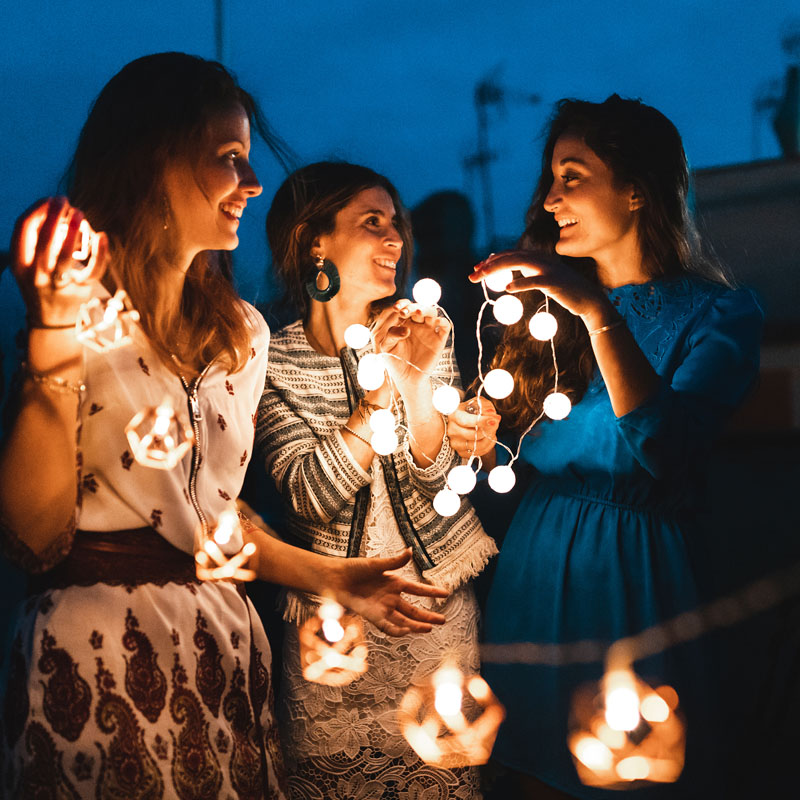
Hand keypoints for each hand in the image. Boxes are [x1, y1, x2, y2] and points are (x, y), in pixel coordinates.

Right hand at [11, 197, 108, 325]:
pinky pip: (92, 270)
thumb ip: (38, 240)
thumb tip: (60, 211)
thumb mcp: (29, 264)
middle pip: (43, 238)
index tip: (50, 199)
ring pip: (65, 255)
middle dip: (54, 213)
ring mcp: (58, 284)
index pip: (23, 228)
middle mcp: (36, 274)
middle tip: (65, 200)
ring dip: (73, 230)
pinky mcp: (81, 290)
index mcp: (20, 263)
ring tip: (80, 213)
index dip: (38, 209)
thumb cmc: (41, 282)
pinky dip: (100, 253)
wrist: (51, 320)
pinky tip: (102, 237)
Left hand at [330, 548, 448, 635]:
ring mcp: (382, 608)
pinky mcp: (372, 616)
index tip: (446, 593)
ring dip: (416, 625)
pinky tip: (408, 630)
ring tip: (430, 628)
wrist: (334, 579)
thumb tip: (410, 551)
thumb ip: (394, 561)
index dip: (431, 592)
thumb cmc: (354, 568)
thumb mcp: (376, 564)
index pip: (417, 589)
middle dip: (428, 615)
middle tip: (443, 620)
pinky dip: (398, 630)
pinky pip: (387, 626)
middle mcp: (390, 597)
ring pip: (403, 620)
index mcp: (394, 582)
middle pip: (413, 609)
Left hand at [373, 301, 450, 389]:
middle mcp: (417, 324)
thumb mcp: (386, 347)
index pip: (404, 307)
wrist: (407, 378)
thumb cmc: (395, 361)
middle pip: (418, 307)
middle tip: (404, 312)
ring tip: (417, 312)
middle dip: (411, 306)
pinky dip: (443, 321)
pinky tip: (436, 322)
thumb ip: (391, 334)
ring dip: (425, 309)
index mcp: (403, 322)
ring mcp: (429, 330)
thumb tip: (406, 329)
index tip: (396, 308)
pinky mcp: (439, 339)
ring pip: (431, 312)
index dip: (401, 304)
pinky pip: (445, 326)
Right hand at [447, 396, 499, 457]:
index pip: (466, 421)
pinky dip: (488, 446)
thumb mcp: (477, 403)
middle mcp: (452, 430)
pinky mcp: (461, 452)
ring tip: (492, 430)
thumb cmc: (471, 411)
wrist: (465, 421)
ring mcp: (456, 443)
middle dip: (488, 430)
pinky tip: (489, 437)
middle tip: (496, 423)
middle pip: (472, 435)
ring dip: (489, 438)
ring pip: (477, 446)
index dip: (481, 421)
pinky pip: (478, 453)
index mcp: (454, 415)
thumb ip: (484, 406)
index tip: (493, 420)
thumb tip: (491, 413)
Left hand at [470, 250, 606, 319]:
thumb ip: (529, 274)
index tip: (476, 269)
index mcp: (538, 257)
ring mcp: (549, 269)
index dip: (491, 260)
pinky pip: (535, 281)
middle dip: (488, 265)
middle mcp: (542, 259)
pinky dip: (520, 283)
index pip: (510, 254)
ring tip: (481, 276)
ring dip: (497, 269)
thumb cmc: (565, 292)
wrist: (589, 300)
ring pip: (518, 262)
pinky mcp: (555, 282)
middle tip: (471, 275)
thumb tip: (509, 277)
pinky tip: (507, 288)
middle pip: (510, 256)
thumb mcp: (544, 280)